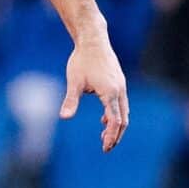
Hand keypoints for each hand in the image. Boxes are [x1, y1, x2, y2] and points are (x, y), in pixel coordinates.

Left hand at [63, 35, 128, 151]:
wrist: (93, 40)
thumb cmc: (82, 60)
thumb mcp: (74, 82)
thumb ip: (70, 101)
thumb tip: (64, 117)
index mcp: (110, 93)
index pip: (115, 121)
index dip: (111, 136)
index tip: (105, 147)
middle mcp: (119, 91)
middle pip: (123, 119)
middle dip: (116, 135)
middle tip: (106, 147)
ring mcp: (121, 86)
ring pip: (124, 112)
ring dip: (116, 126)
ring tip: (104, 136)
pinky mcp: (119, 82)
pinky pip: (121, 104)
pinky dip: (115, 114)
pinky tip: (104, 119)